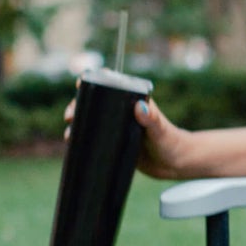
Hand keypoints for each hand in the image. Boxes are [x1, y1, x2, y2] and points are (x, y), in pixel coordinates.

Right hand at [65, 89, 189, 178]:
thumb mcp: (160, 130)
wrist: (175, 165)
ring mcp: (117, 128)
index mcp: (133, 102)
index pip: (112, 85)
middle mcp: (122, 113)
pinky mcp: (114, 143)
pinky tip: (72, 143)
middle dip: (79, 105)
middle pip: (96, 103)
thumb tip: (140, 107)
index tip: (80, 83)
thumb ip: (151, 119)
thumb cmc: (172, 143)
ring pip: (92, 120)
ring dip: (78, 124)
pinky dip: (82, 138)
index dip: (95, 80)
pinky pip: (95, 137)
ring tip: (70, 133)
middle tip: (70, 116)